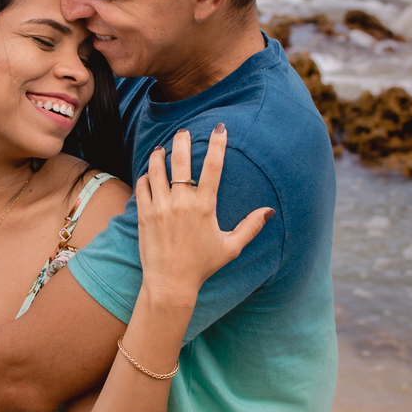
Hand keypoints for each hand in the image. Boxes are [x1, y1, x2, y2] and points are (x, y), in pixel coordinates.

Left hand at [135, 124, 273, 305]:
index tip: (220, 128)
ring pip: (156, 169)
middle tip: (184, 131)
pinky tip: (150, 173)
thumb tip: (269, 211)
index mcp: (205, 207)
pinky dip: (146, 175)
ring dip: (160, 155)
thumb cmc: (202, 266)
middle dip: (183, 140)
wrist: (170, 283)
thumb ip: (250, 227)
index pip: (214, 167)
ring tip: (162, 149)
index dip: (218, 144)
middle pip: (181, 160)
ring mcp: (160, 207)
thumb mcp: (231, 247)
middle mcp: (181, 203)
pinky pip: (142, 185)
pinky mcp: (144, 214)